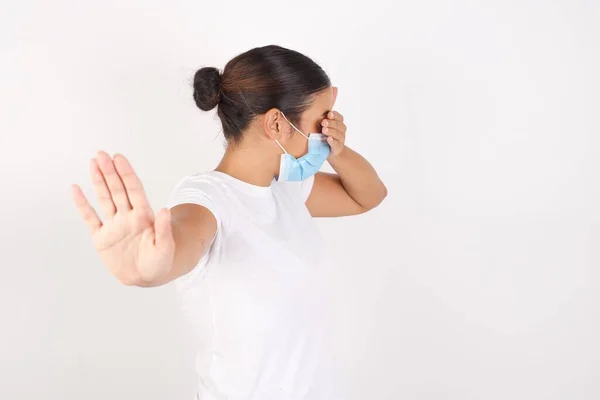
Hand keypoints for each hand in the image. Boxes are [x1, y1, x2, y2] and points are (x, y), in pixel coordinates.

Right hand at [71, 151, 174, 285]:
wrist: (146, 277)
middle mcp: (127, 216)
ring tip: (93, 162)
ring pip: (104, 198)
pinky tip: (76, 189)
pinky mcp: (101, 237)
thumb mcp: (165, 247)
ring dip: (98, 181)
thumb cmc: (159, 262)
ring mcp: (113, 225)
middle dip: (110, 172)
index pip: (134, 190)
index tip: (119, 158)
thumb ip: (163, 230)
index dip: (127, 174)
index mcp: (143, 216)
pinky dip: (82, 204)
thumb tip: (165, 210)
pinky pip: (89, 218)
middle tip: (102, 154)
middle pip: (117, 190)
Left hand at [321, 110, 346, 157]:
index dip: (335, 115)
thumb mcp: (322, 127)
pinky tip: (328, 139)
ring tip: (324, 130)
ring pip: (338, 134)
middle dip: (331, 123)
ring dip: (331, 131)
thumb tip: (312, 111)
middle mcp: (341, 131)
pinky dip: (333, 141)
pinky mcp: (338, 148)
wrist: (326, 151)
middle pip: (339, 125)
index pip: (339, 117)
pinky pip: (337, 144)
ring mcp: (340, 140)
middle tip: (323, 122)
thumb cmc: (323, 136)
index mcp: (338, 123)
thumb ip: (322, 120)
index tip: (328, 114)